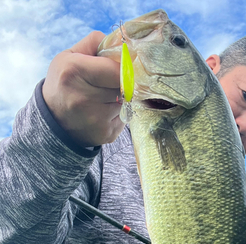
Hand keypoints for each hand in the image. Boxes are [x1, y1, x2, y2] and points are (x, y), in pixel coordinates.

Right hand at [42, 31, 123, 146]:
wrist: (54, 121)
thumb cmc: (64, 83)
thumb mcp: (69, 56)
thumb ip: (95, 43)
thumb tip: (122, 42)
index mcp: (74, 72)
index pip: (117, 69)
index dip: (121, 67)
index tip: (118, 67)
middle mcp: (84, 98)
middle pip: (124, 86)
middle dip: (120, 83)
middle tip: (106, 84)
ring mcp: (97, 119)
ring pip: (126, 102)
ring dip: (119, 99)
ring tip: (101, 99)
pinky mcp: (107, 134)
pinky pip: (124, 118)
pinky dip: (117, 113)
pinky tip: (102, 112)